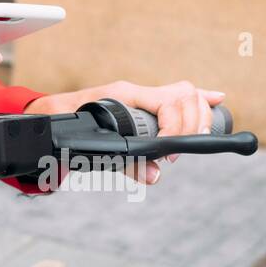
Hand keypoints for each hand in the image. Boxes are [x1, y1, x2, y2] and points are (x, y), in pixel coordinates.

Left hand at [26, 79, 225, 184]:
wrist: (49, 114)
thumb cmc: (66, 124)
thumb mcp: (90, 145)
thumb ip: (123, 162)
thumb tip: (154, 176)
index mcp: (124, 94)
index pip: (167, 102)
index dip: (177, 127)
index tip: (170, 154)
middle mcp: (136, 91)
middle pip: (184, 94)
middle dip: (192, 124)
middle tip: (177, 154)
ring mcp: (141, 95)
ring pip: (183, 92)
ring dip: (197, 114)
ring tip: (196, 138)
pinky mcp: (143, 102)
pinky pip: (176, 95)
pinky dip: (198, 100)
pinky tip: (215, 101)